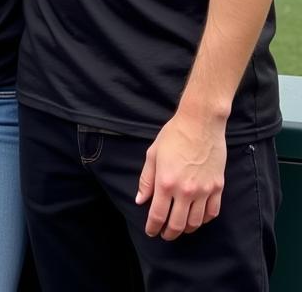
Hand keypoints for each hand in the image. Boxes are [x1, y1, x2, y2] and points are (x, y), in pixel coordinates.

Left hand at [135, 109, 225, 239]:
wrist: (200, 124)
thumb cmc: (173, 136)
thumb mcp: (152, 155)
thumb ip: (146, 180)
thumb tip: (140, 200)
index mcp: (166, 182)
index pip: (158, 214)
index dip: (153, 227)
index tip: (151, 232)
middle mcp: (185, 191)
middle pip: (178, 224)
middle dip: (169, 233)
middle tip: (165, 235)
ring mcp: (204, 191)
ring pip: (196, 222)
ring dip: (187, 229)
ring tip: (180, 228)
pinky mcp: (217, 187)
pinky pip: (212, 212)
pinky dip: (204, 220)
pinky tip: (198, 219)